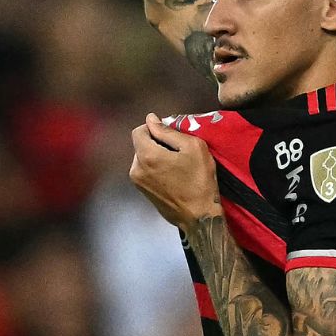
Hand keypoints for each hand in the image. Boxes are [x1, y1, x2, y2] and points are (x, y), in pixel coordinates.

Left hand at [129, 112, 220, 228]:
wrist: (199, 216)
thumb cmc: (200, 180)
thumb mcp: (192, 147)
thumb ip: (168, 131)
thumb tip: (150, 119)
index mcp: (146, 156)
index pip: (139, 130)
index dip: (154, 128)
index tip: (171, 136)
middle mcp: (136, 169)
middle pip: (141, 145)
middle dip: (156, 143)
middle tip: (178, 152)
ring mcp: (138, 183)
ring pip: (143, 158)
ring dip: (157, 156)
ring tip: (177, 166)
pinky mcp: (143, 192)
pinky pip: (146, 171)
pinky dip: (156, 169)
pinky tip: (173, 176)